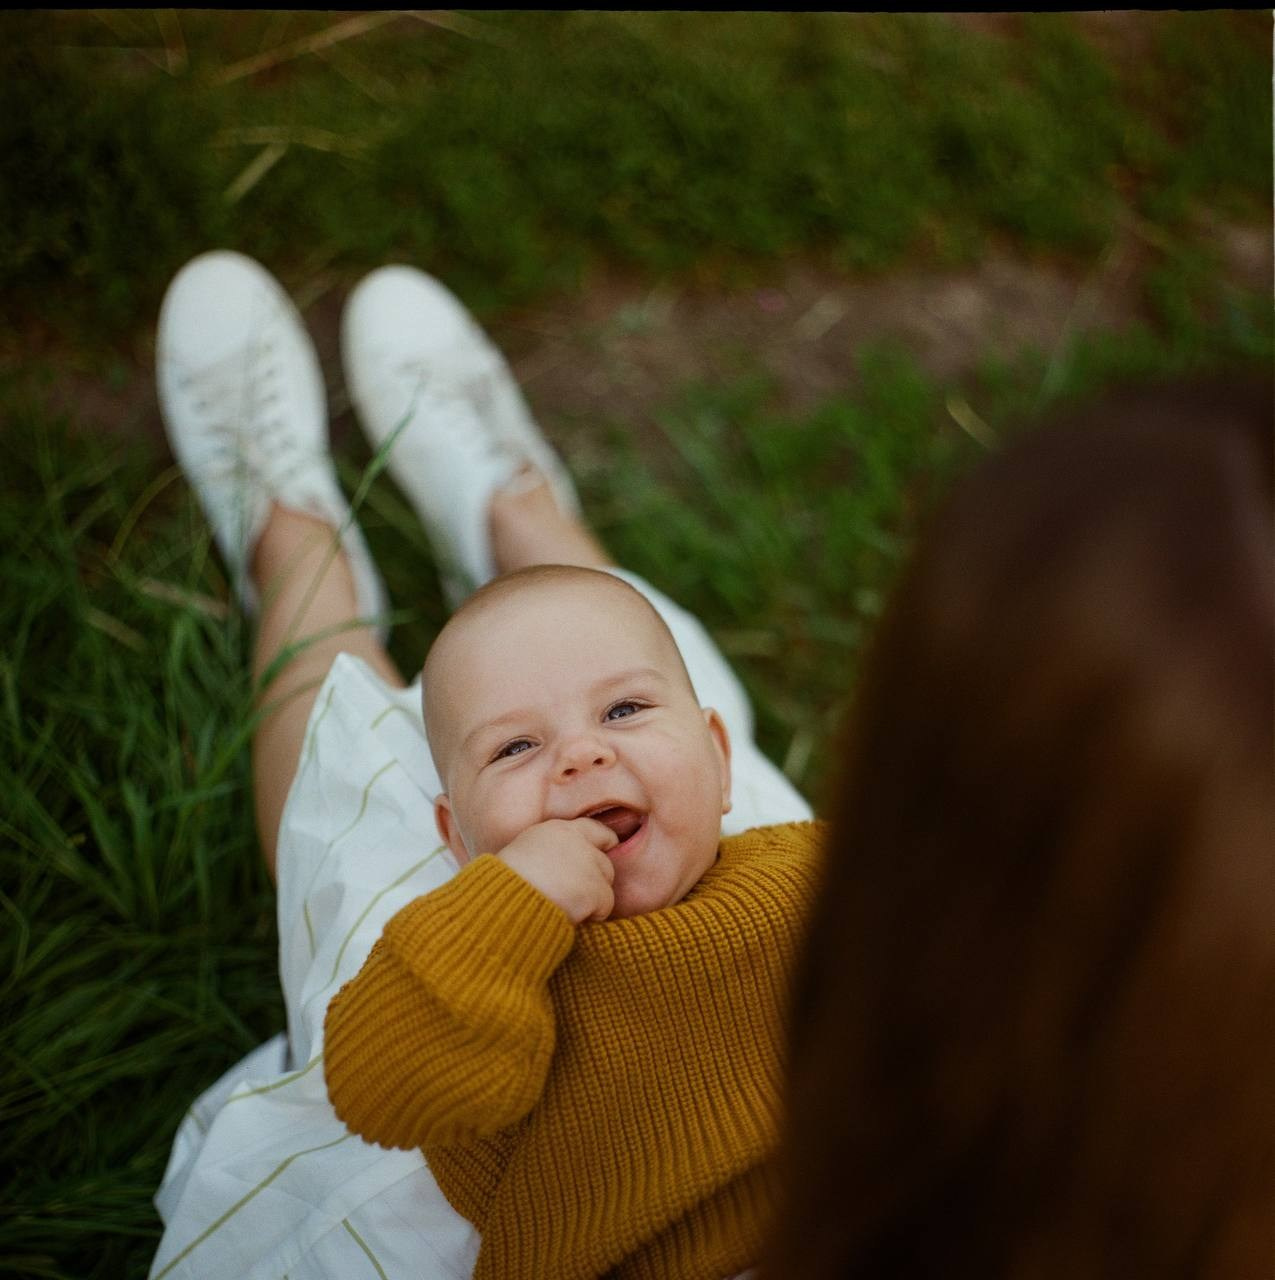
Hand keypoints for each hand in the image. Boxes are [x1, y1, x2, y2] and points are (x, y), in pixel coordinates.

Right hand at [496, 818, 617, 923]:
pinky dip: (591, 916)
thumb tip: (565, 868)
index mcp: (557, 830)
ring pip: (606, 885)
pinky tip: (569, 915)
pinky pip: (605, 907)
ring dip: (591, 900)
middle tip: (570, 895)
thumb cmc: (504, 886)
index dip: (603, 844)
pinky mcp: (594, 889)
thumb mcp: (525, 854)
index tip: (606, 852)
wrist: (502, 904)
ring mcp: (588, 865)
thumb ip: (551, 852)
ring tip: (563, 905)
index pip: (595, 830)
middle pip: (604, 862)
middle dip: (594, 881)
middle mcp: (577, 842)